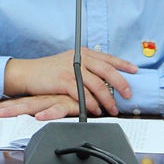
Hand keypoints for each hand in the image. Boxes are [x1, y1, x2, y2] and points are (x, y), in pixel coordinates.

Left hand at [0, 94, 84, 120]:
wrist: (97, 88)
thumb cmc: (80, 96)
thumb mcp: (63, 103)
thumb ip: (52, 109)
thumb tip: (38, 115)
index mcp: (43, 97)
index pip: (21, 101)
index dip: (4, 105)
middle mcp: (47, 97)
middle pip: (22, 103)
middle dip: (4, 108)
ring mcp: (56, 99)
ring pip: (34, 105)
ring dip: (17, 110)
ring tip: (2, 114)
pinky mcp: (69, 103)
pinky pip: (58, 109)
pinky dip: (48, 114)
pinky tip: (39, 118)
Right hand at [2, 47, 136, 115]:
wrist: (29, 73)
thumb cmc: (50, 70)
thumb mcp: (70, 62)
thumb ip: (86, 67)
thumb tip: (103, 77)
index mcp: (83, 53)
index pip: (108, 57)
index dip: (123, 64)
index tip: (135, 71)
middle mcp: (79, 59)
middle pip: (107, 70)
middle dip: (121, 84)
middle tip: (128, 95)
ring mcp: (72, 69)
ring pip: (97, 85)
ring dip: (107, 99)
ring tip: (112, 108)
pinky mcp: (64, 81)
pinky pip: (83, 94)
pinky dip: (91, 104)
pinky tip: (95, 110)